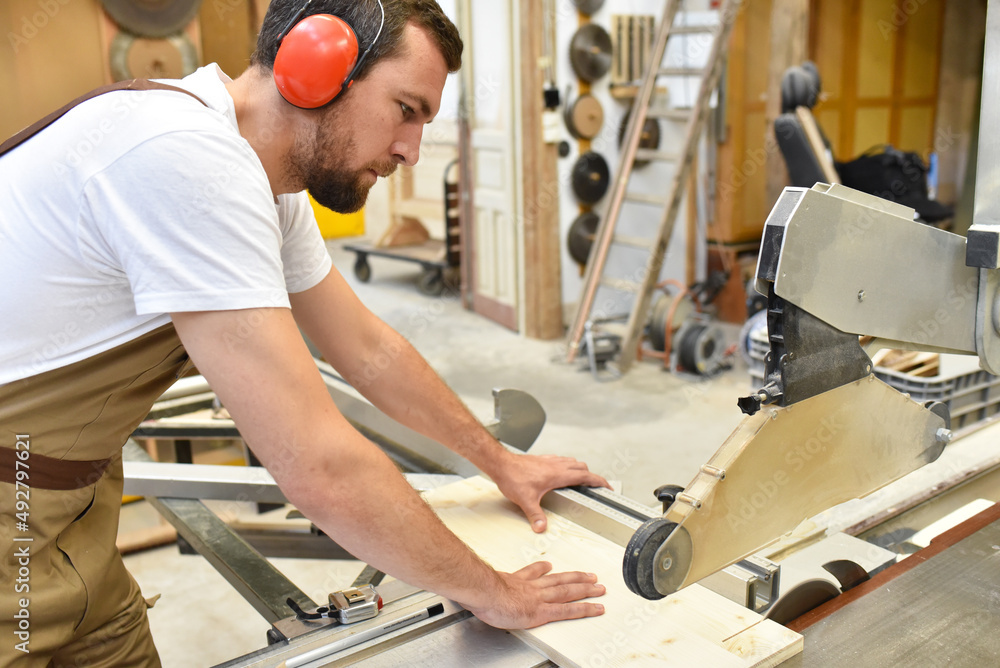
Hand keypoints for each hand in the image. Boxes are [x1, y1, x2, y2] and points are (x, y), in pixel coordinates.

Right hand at [468, 561, 605, 628]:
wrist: (485, 591)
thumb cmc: (481, 589)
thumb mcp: (483, 581)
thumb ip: (486, 583)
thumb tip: (477, 585)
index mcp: (517, 580)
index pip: (534, 573)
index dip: (542, 570)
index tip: (549, 567)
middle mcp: (532, 587)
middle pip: (558, 580)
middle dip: (575, 577)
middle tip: (589, 576)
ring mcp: (540, 598)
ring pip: (568, 591)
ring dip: (585, 588)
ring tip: (598, 587)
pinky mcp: (543, 611)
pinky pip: (568, 610)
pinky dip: (584, 608)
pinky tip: (594, 608)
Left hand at [492, 452, 610, 532]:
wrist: (501, 463)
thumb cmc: (513, 477)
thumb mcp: (526, 501)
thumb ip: (535, 515)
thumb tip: (541, 528)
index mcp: (558, 475)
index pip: (586, 476)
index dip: (599, 481)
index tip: (607, 487)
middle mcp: (557, 465)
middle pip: (582, 468)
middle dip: (591, 477)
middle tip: (594, 486)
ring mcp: (550, 460)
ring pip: (572, 462)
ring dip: (579, 470)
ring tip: (579, 481)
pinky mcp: (542, 459)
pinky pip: (560, 460)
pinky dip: (566, 466)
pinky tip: (559, 474)